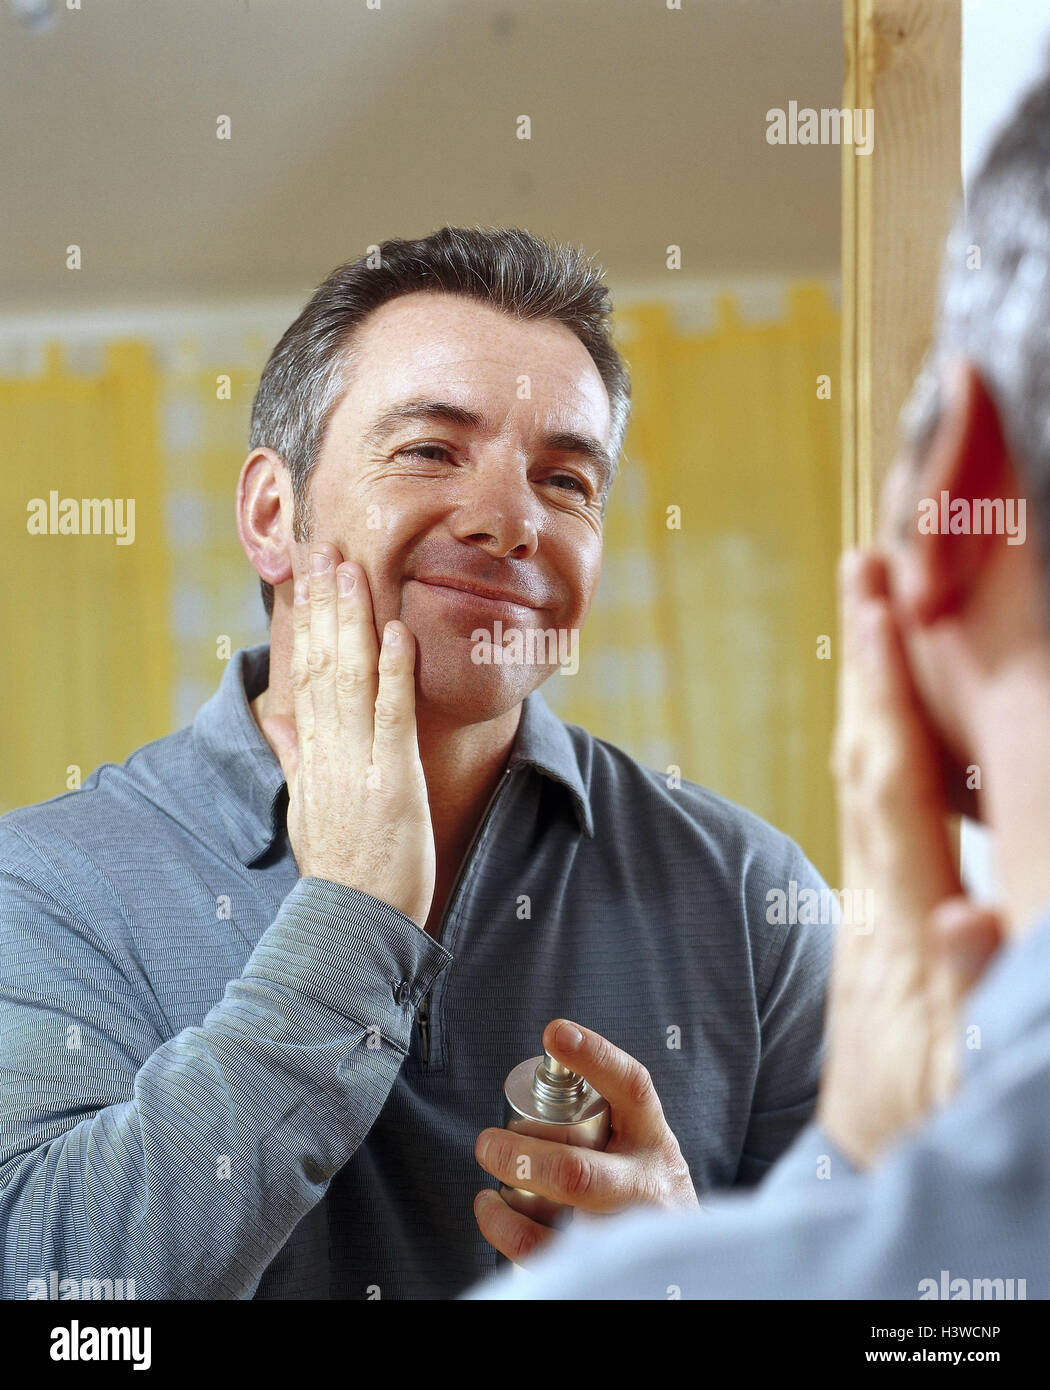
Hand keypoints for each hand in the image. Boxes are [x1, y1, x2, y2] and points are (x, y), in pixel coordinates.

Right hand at [260, 544, 435, 927]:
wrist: (353, 925)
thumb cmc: (340, 869)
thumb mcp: (305, 807)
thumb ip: (292, 754)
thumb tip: (273, 714)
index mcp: (310, 757)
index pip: (306, 675)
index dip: (310, 622)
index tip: (312, 578)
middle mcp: (328, 753)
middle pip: (323, 665)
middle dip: (325, 605)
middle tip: (326, 550)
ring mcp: (358, 766)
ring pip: (351, 681)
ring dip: (352, 622)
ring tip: (352, 570)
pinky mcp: (393, 784)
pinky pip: (392, 718)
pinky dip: (394, 674)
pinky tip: (397, 633)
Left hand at [473, 1019, 698, 1266]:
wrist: (688, 1257)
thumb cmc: (644, 1188)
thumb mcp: (639, 1143)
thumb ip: (603, 1111)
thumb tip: (552, 1048)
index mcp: (653, 1138)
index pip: (631, 1087)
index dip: (595, 1057)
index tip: (556, 1032)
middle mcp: (648, 1185)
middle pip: (580, 1172)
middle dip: (523, 1157)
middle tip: (488, 1144)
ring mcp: (630, 1234)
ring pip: (561, 1224)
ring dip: (510, 1202)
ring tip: (488, 1186)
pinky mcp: (607, 1269)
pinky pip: (547, 1256)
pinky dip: (509, 1234)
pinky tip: (494, 1212)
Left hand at [818, 549, 1002, 1166]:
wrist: (869, 1186)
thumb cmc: (924, 1135)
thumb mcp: (959, 1075)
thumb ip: (967, 991)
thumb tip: (971, 911)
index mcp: (902, 919)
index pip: (890, 781)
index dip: (884, 686)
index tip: (873, 598)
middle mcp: (878, 905)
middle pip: (865, 766)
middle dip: (867, 669)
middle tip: (865, 575)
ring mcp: (872, 920)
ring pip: (865, 794)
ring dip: (870, 708)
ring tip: (879, 634)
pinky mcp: (876, 942)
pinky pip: (876, 831)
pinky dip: (883, 770)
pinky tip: (894, 747)